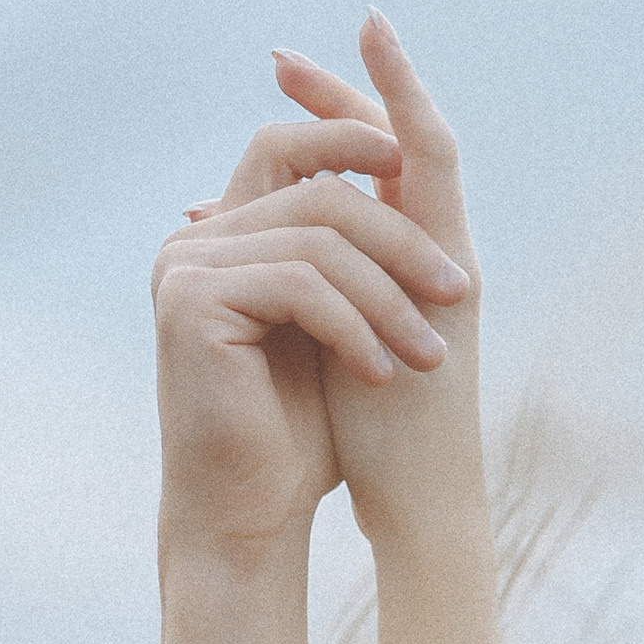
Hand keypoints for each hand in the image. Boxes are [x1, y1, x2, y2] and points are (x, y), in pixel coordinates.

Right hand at [151, 105, 471, 558]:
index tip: (406, 148)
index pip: (282, 146)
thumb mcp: (338, 325)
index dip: (345, 130)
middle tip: (457, 291)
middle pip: (318, 189)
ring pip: (318, 237)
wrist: (251, 512)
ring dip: (389, 295)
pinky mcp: (192, 304)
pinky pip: (300, 282)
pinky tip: (379, 372)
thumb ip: (348, 256)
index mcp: (226, 240)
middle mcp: (197, 243)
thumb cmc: (301, 433)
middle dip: (399, 238)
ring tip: (427, 354)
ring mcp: (186, 268)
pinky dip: (354, 326)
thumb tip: (399, 171)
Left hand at [267, 15, 484, 557]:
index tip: (274, 87)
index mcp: (402, 266)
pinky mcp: (452, 267)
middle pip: (396, 143)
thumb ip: (305, 294)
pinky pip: (435, 177)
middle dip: (345, 90)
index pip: (368, 174)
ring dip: (388, 85)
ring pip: (429, 143)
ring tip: (355, 31)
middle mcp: (434, 250)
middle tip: (284, 52)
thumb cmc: (369, 439)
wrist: (416, 494)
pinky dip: (408, 126)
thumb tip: (247, 263)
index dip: (325, 125)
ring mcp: (450, 254)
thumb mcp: (327, 348)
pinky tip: (374, 97)